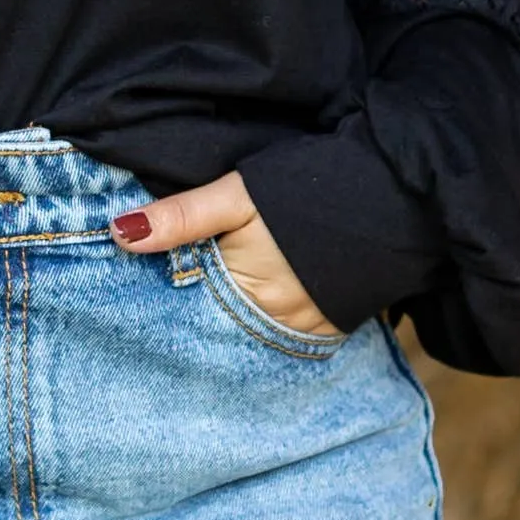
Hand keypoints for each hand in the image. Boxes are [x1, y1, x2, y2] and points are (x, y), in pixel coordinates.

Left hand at [109, 170, 338, 336]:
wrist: (401, 190)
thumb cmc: (313, 187)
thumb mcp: (240, 194)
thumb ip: (183, 217)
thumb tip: (118, 234)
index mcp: (246, 295)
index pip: (183, 312)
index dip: (156, 300)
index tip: (126, 295)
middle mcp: (275, 325)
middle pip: (214, 326)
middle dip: (186, 315)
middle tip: (156, 297)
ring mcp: (304, 330)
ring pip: (244, 331)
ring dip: (222, 318)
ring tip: (201, 297)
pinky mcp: (328, 328)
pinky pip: (277, 333)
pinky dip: (256, 319)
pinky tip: (243, 302)